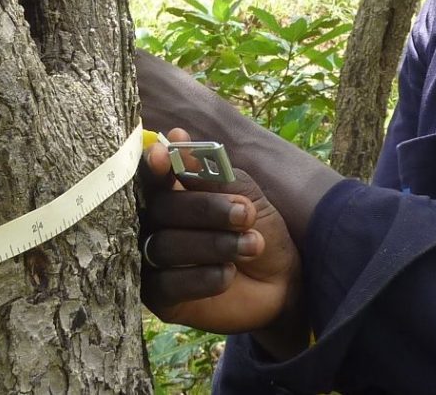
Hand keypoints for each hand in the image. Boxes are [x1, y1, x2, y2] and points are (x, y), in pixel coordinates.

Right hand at [138, 128, 300, 334]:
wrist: (283, 282)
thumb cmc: (260, 230)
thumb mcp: (244, 195)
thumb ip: (211, 173)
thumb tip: (177, 137)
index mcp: (171, 193)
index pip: (151, 176)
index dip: (154, 167)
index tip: (162, 157)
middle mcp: (154, 225)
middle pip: (160, 209)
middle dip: (204, 209)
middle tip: (244, 214)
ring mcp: (153, 261)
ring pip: (164, 246)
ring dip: (212, 244)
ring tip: (252, 245)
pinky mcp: (161, 298)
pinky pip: (167, 285)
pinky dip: (201, 277)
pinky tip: (228, 274)